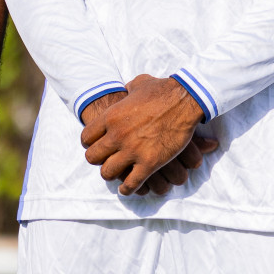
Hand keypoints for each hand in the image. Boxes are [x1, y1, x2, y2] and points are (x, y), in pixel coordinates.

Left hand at [80, 75, 204, 195]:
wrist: (186, 99)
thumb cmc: (164, 90)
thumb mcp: (139, 84)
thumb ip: (128, 90)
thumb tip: (126, 89)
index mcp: (111, 117)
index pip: (86, 138)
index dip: (90, 143)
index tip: (98, 144)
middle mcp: (117, 135)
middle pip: (93, 158)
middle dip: (99, 159)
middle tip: (107, 159)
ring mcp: (133, 150)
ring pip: (108, 173)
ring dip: (112, 174)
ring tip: (118, 173)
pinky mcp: (150, 162)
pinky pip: (131, 183)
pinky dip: (127, 189)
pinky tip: (127, 188)